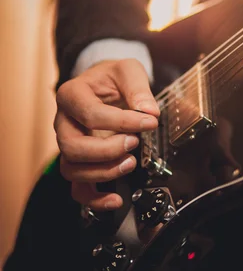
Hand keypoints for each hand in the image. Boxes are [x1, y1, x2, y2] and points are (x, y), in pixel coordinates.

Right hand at [54, 59, 159, 210]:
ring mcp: (69, 145)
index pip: (91, 114)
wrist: (104, 84)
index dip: (123, 121)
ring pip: (72, 169)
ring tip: (131, 163)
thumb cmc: (112, 78)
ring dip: (103, 172)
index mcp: (71, 95)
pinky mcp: (79, 162)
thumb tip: (149, 112)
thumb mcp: (128, 70)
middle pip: (72, 146)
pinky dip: (95, 198)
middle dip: (107, 149)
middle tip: (135, 142)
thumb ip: (138, 88)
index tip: (150, 121)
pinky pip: (78, 188)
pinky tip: (116, 200)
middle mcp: (64, 122)